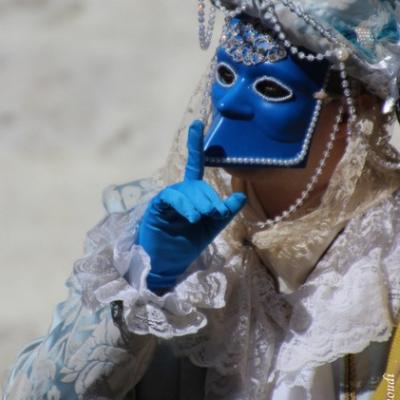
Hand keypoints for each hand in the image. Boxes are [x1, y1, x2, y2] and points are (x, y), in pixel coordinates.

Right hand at [136, 120, 246, 290]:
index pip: (195, 165)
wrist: (169, 262)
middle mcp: (179, 192)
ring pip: (186, 190)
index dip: (196, 144)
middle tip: (216, 212)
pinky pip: (171, 198)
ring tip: (203, 217)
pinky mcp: (157, 207)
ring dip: (198, 203)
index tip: (198, 123)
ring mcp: (167, 199)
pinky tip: (193, 217)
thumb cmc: (188, 243)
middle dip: (209, 198)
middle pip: (197, 184)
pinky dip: (184, 206)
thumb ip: (226, 211)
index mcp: (192, 194)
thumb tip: (241, 195)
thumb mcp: (212, 226)